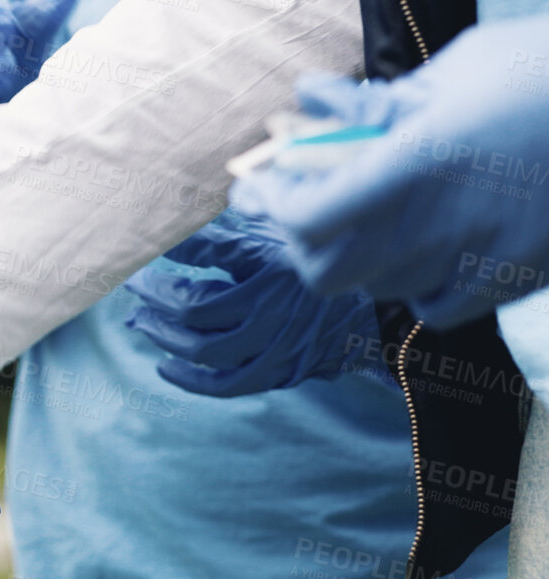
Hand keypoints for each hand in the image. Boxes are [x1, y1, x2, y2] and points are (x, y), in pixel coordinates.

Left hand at [124, 213, 377, 395]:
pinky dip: (189, 380)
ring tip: (141, 322)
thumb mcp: (282, 237)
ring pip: (204, 351)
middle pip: (195, 312)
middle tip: (135, 288)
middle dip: (155, 300)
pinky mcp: (279, 373)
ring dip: (164, 337)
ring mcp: (277, 347)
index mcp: (277, 268)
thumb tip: (176, 229)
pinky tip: (165, 366)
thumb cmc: (325, 263)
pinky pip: (225, 385)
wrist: (380, 311)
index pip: (210, 261)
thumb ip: (230, 234)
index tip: (139, 260)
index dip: (167, 264)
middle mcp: (275, 311)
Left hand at [231, 16, 548, 326]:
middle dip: (301, 239)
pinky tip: (420, 250)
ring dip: (354, 256)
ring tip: (360, 218)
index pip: (308, 214)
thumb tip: (309, 105)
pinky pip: (434, 306)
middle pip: (326, 268)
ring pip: (376, 286)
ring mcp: (482, 258)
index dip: (273, 203)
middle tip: (300, 204)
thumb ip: (378, 104)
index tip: (260, 183)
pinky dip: (412, 285)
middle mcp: (443, 221)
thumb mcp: (459, 70)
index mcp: (421, 159)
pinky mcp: (517, 278)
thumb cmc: (547, 69)